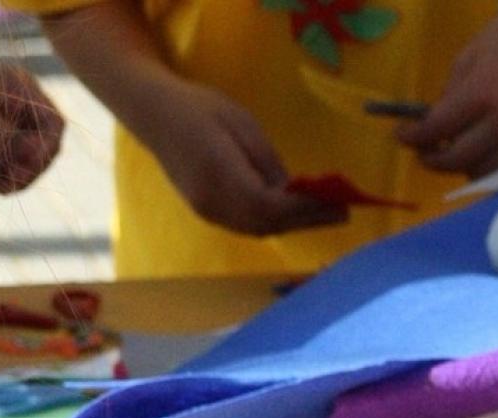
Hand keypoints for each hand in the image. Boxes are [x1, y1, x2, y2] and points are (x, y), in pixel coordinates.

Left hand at [0, 64, 65, 193]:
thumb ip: (4, 142)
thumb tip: (33, 156)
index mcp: (16, 84)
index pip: (53, 124)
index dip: (42, 151)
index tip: (15, 169)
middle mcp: (18, 98)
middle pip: (46, 143)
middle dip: (29, 169)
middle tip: (2, 187)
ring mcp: (10, 118)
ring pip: (33, 157)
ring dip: (18, 178)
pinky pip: (17, 164)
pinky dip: (6, 178)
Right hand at [141, 79, 347, 237]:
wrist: (154, 115)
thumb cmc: (200, 108)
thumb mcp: (242, 124)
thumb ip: (267, 162)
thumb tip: (294, 192)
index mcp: (219, 174)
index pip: (270, 205)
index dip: (306, 208)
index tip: (338, 203)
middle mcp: (211, 202)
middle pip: (266, 223)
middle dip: (307, 220)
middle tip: (342, 212)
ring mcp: (205, 211)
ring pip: (257, 228)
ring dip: (292, 224)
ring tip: (325, 213)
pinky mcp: (206, 212)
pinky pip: (246, 225)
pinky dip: (274, 222)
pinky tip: (294, 212)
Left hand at [397, 11, 497, 177]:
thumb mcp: (465, 63)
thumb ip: (448, 100)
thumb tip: (430, 133)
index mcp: (481, 96)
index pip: (435, 131)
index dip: (412, 137)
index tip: (402, 136)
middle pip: (458, 162)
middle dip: (433, 160)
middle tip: (424, 153)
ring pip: (486, 172)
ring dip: (465, 166)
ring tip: (457, 151)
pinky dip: (496, 158)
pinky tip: (489, 144)